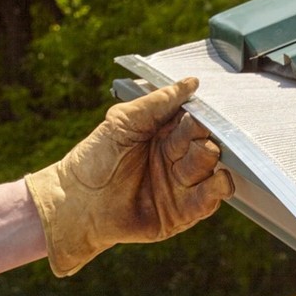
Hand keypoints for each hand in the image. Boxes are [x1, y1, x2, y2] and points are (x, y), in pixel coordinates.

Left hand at [25, 78, 233, 276]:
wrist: (76, 202)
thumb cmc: (94, 158)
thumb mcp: (124, 121)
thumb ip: (158, 102)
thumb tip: (192, 82)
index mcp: (165, 136)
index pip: (194, 123)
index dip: (198, 119)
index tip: (197, 115)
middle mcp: (176, 160)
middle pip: (205, 144)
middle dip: (203, 139)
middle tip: (196, 137)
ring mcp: (181, 186)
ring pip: (211, 169)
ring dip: (210, 161)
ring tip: (206, 153)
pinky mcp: (183, 213)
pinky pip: (209, 200)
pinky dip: (218, 189)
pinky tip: (219, 180)